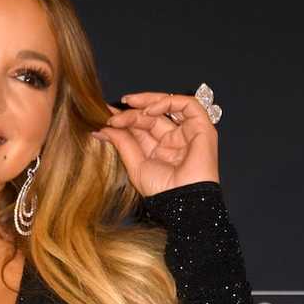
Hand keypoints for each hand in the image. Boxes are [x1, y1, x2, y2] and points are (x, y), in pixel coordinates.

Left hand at [91, 91, 219, 196]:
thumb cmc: (162, 191)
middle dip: (131, 112)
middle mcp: (173, 140)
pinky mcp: (202, 127)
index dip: (125, 119)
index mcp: (159, 150)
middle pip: (151, 116)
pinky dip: (167, 102)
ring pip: (168, 105)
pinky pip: (188, 105)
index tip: (106, 118)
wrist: (182, 201)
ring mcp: (188, 132)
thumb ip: (122, 143)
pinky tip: (148, 110)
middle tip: (112, 116)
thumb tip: (101, 130)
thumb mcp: (135, 164)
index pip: (141, 127)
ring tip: (128, 104)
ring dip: (147, 102)